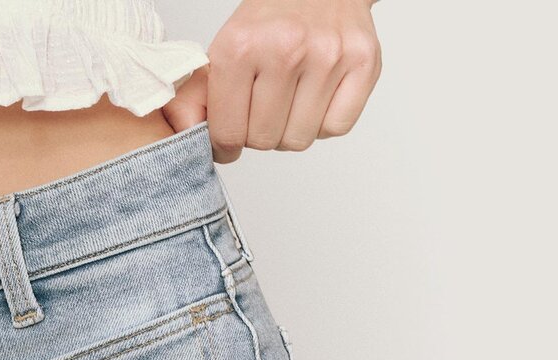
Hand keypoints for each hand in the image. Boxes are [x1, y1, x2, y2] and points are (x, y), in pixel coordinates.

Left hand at [162, 0, 381, 162]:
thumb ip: (203, 92)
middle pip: (265, 140)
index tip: (229, 140)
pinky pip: (335, 128)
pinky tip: (316, 98)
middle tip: (262, 110)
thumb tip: (195, 136)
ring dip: (291, 129)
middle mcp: (286, 50)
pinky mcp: (363, 63)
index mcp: (241, 46)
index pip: (229, 132)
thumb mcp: (227, 44)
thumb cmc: (272, 16)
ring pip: (300, 139)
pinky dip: (323, 123)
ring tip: (290, 100)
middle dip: (260, 133)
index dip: (226, 144)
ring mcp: (328, 57)